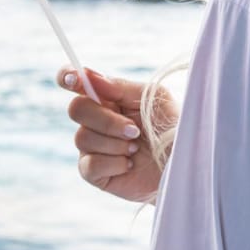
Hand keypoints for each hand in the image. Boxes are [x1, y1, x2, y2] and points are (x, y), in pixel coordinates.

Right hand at [57, 66, 176, 203]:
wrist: (182, 163)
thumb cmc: (171, 127)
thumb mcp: (153, 98)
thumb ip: (120, 86)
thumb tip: (89, 76)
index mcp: (108, 97)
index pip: (75, 82)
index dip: (67, 76)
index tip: (73, 79)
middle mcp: (96, 120)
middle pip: (76, 109)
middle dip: (106, 120)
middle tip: (134, 130)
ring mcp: (93, 146)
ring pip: (82, 138)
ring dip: (115, 144)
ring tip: (136, 149)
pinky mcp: (94, 173)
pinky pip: (89, 164)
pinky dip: (114, 163)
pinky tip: (129, 164)